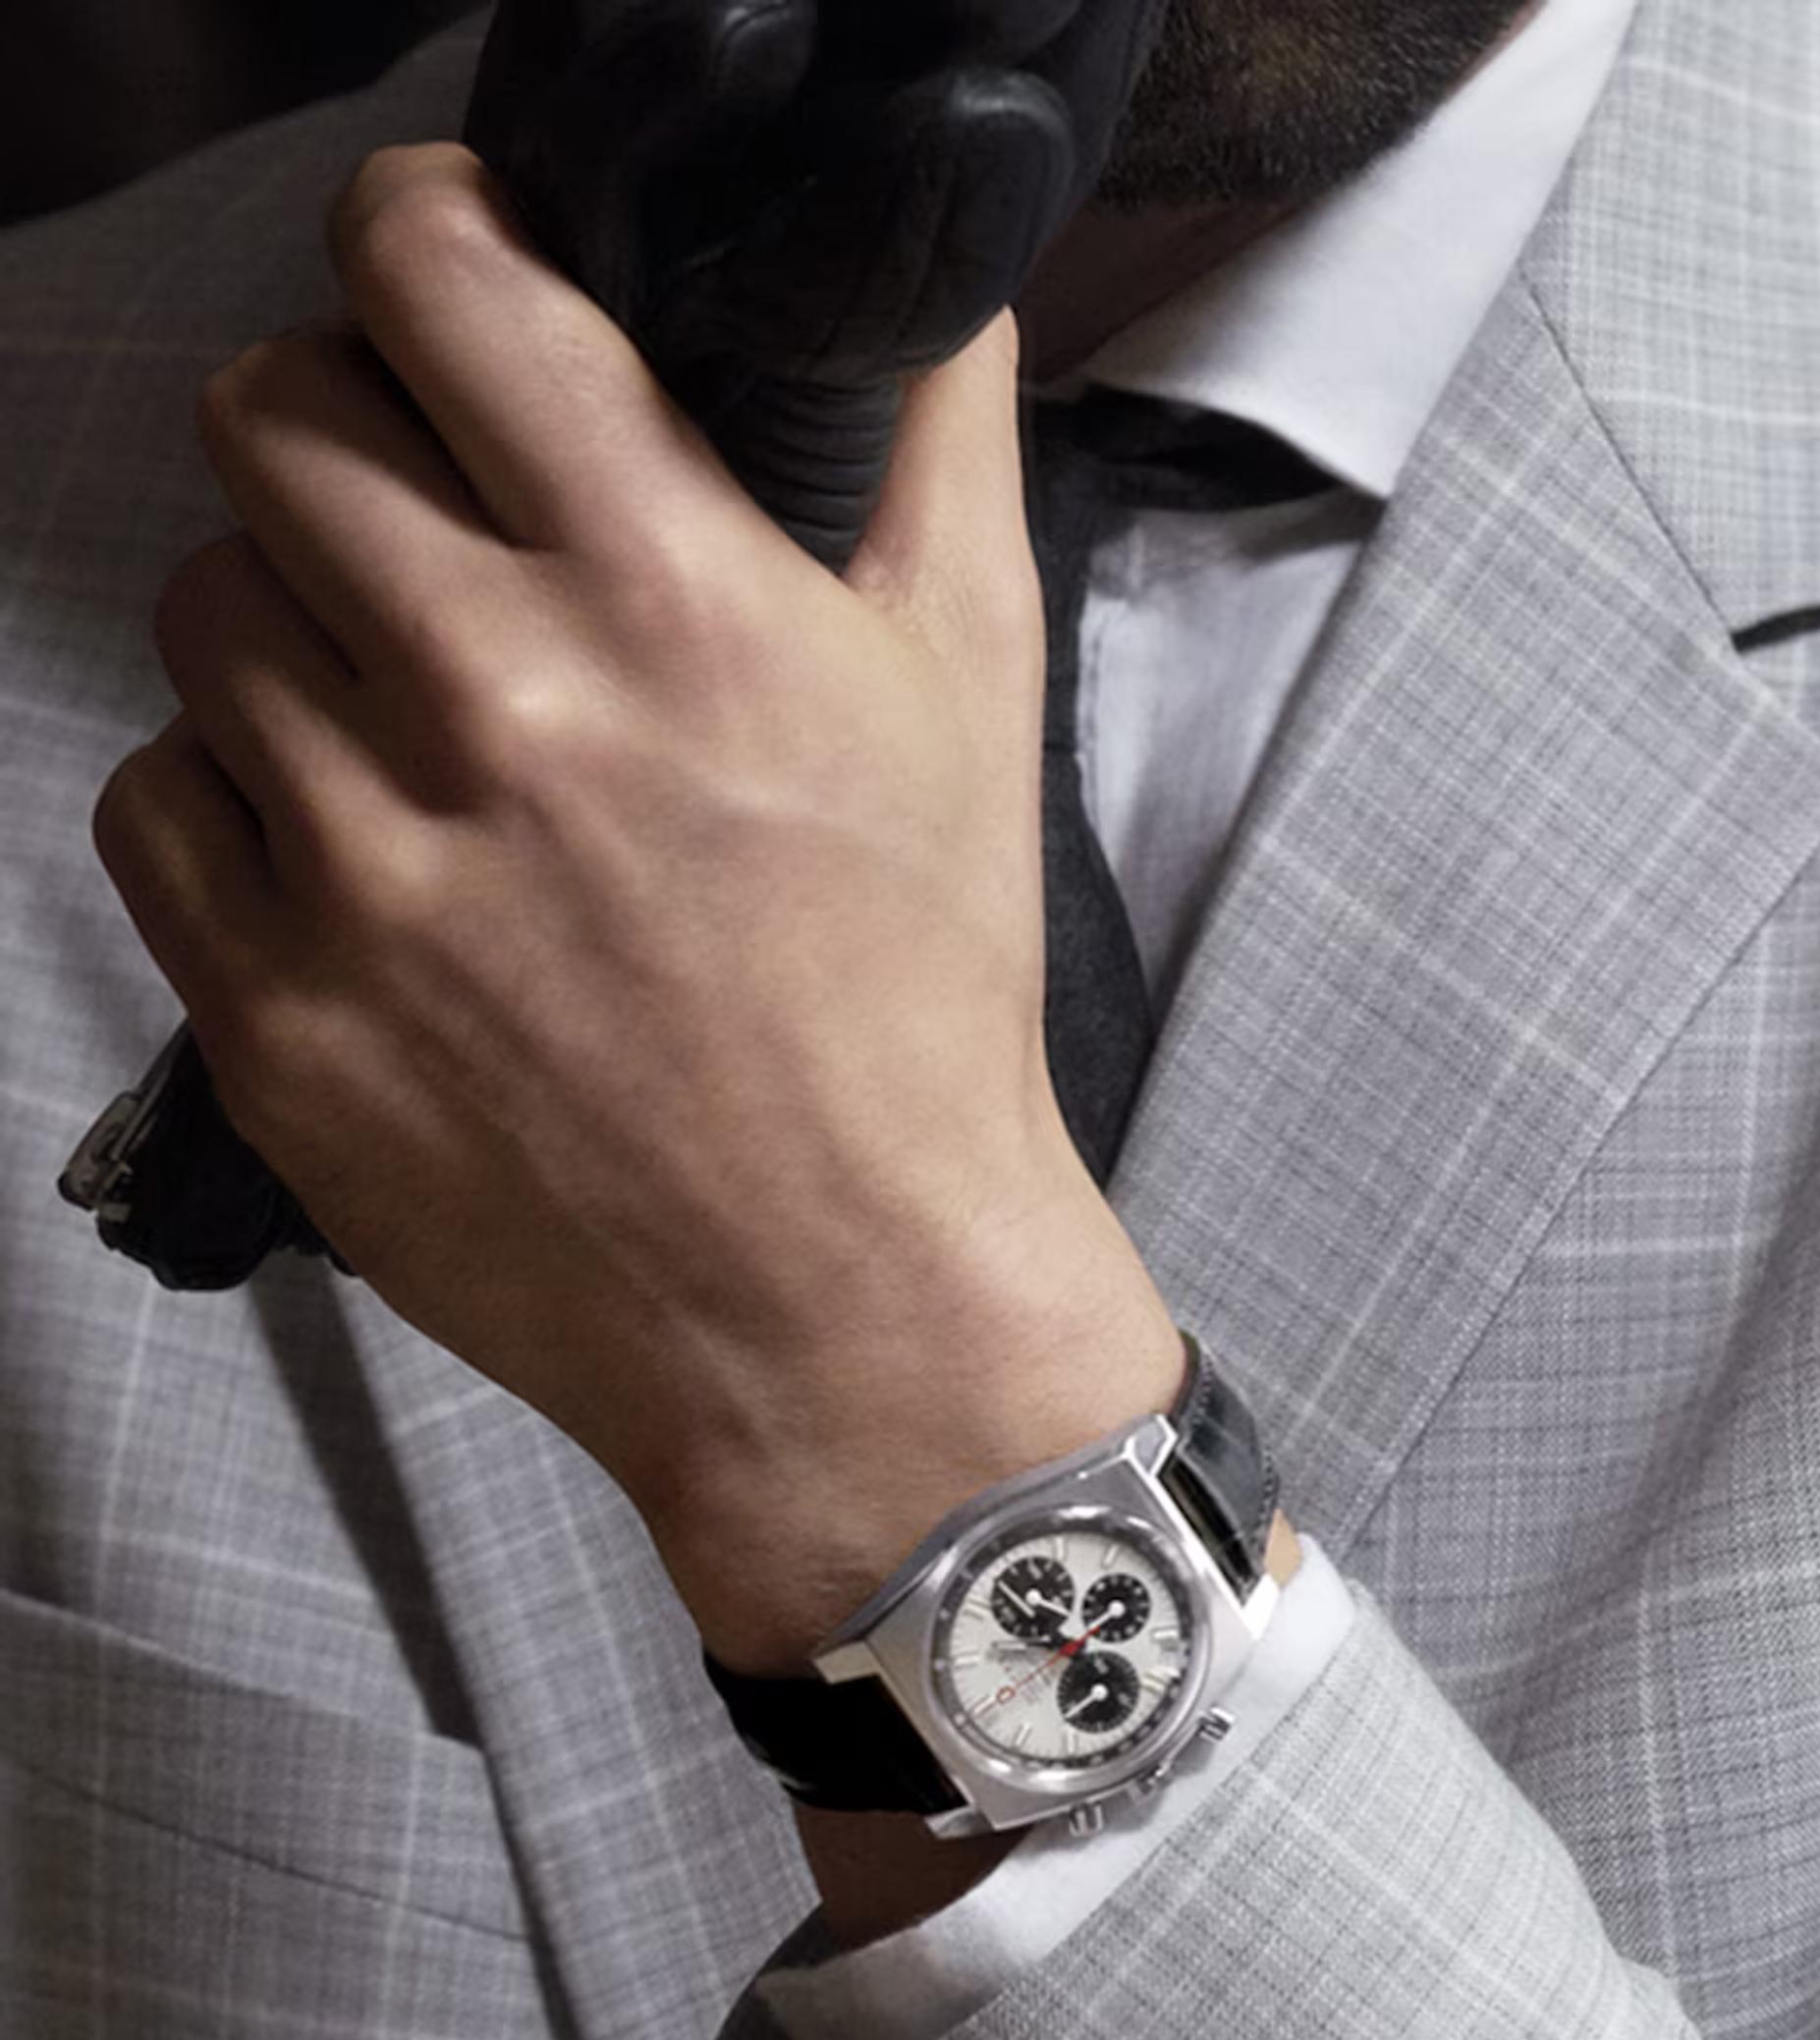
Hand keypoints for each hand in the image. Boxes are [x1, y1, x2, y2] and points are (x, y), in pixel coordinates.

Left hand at [92, 144, 1184, 1675]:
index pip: (428, 270)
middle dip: (345, 451)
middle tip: (421, 540)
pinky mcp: (280, 1018)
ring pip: (202, 613)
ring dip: (290, 643)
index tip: (436, 294)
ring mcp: (368, 871)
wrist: (853, 1318)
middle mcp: (497, 707)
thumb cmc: (916, 1013)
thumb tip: (917, 260)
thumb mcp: (971, 691)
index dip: (415, 243)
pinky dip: (228, 815)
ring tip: (401, 737)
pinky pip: (151, 807)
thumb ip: (926, 433)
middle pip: (270, 418)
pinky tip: (350, 865)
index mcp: (667, 593)